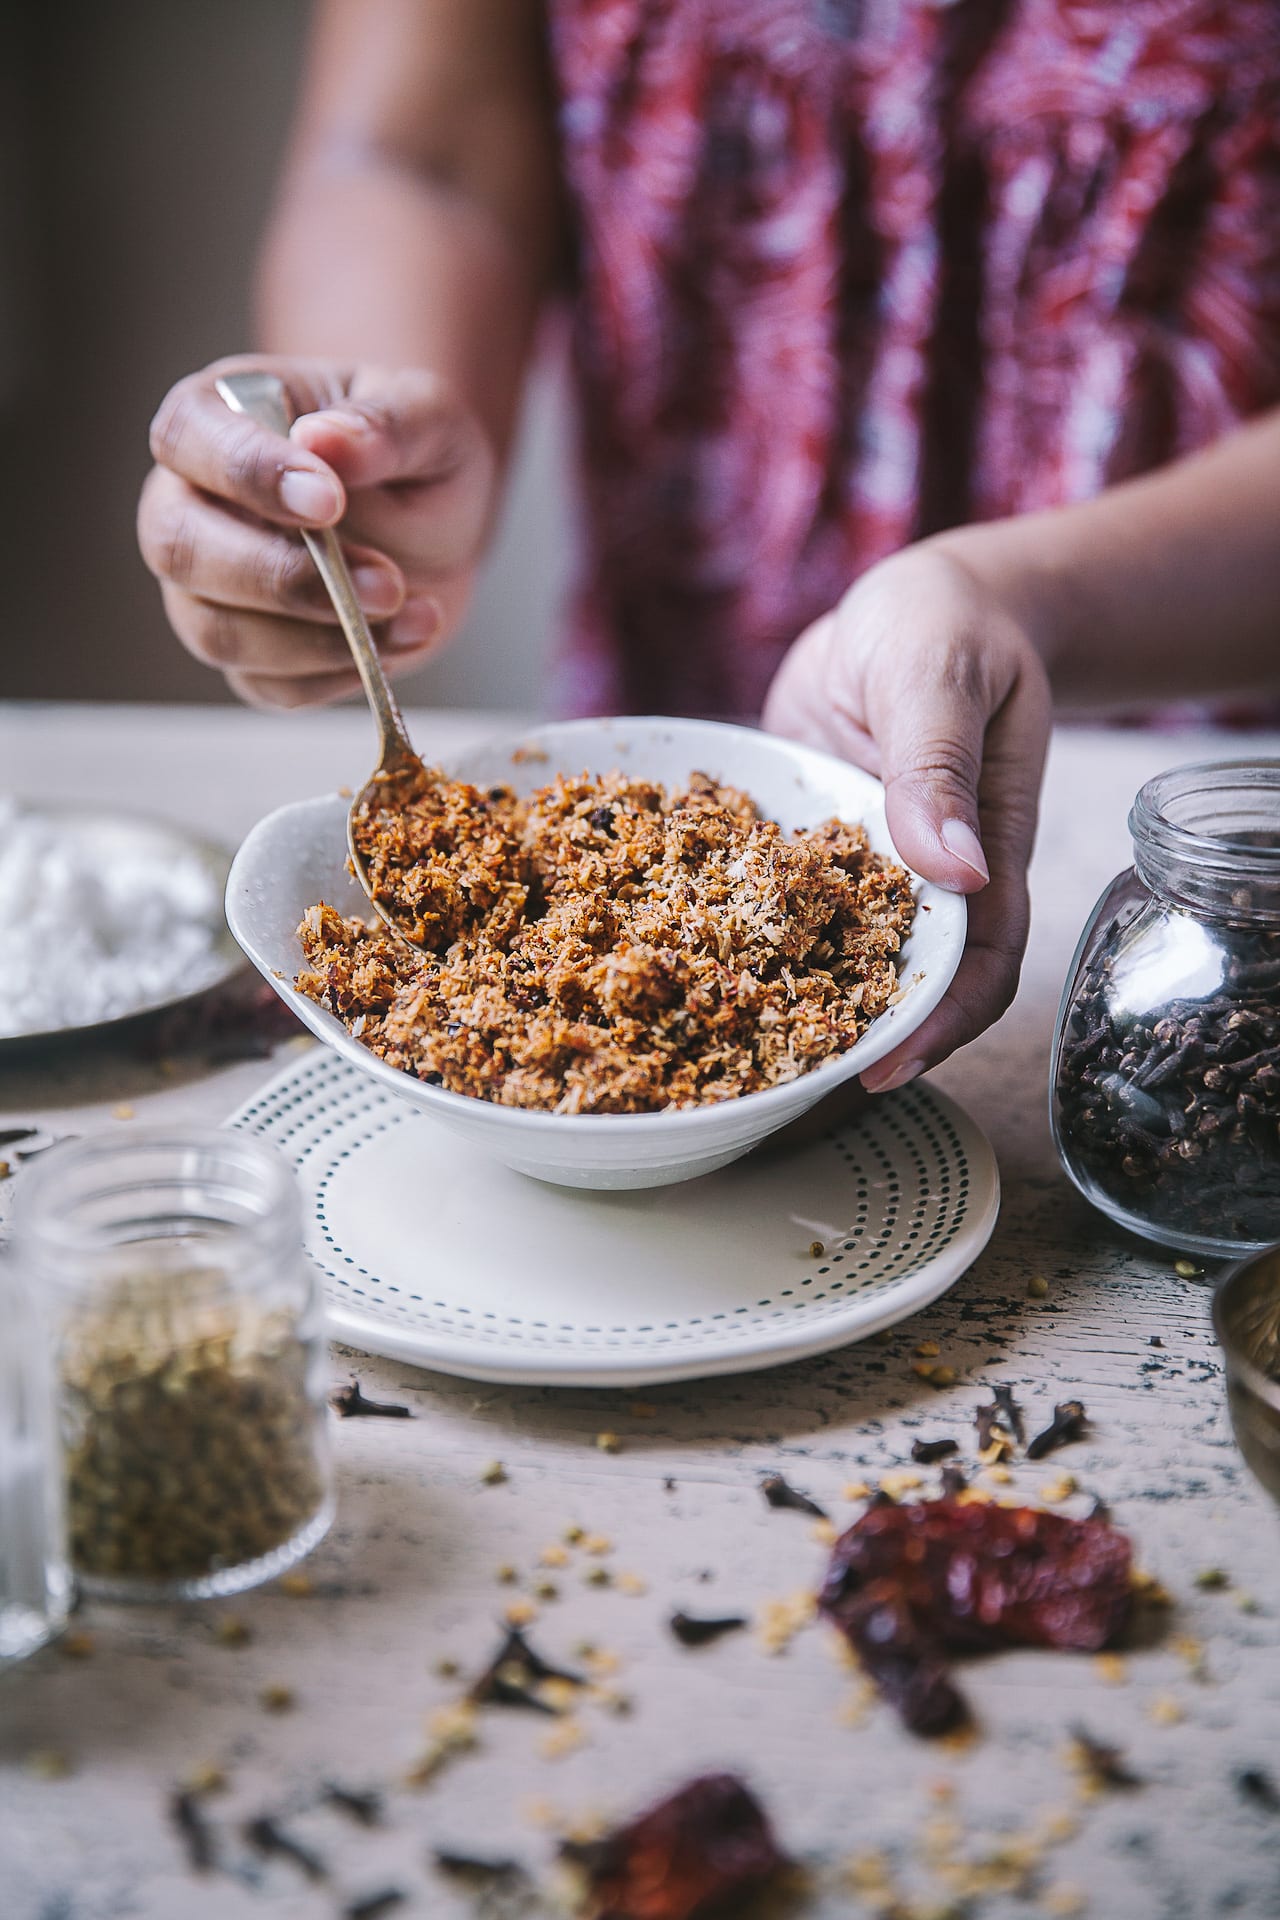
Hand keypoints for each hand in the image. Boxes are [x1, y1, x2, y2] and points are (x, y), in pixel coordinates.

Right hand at [138, 356, 496, 706]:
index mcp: (218, 416)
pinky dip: (338, 675)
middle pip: (180, 548)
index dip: (247, 473)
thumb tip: (324, 439)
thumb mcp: (425, 417)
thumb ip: (382, 425)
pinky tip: (399, 641)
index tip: (329, 501)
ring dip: (318, 638)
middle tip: (385, 583)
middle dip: (282, 577)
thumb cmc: (412, 450)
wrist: (438, 521)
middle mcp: (191, 504)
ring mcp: (209, 588)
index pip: (187, 438)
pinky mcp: (249, 655)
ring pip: (217, 632)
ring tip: (411, 613)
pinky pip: (269, 684)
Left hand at [763, 541, 1051, 1091]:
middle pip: (893, 982)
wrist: (905, 605)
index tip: (884, 1069)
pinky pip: (764, 898)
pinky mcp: (795, 846)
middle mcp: (913, 878)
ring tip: (710, 1055)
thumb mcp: (939, 678)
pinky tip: (669, 960)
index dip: (936, 1024)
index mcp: (977, 853)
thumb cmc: (947, 628)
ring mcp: (850, 868)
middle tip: (776, 1092)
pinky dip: (727, 931)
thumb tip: (951, 869)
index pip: (972, 965)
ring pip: (823, 953)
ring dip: (779, 1000)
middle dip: (846, 1040)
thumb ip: (936, 766)